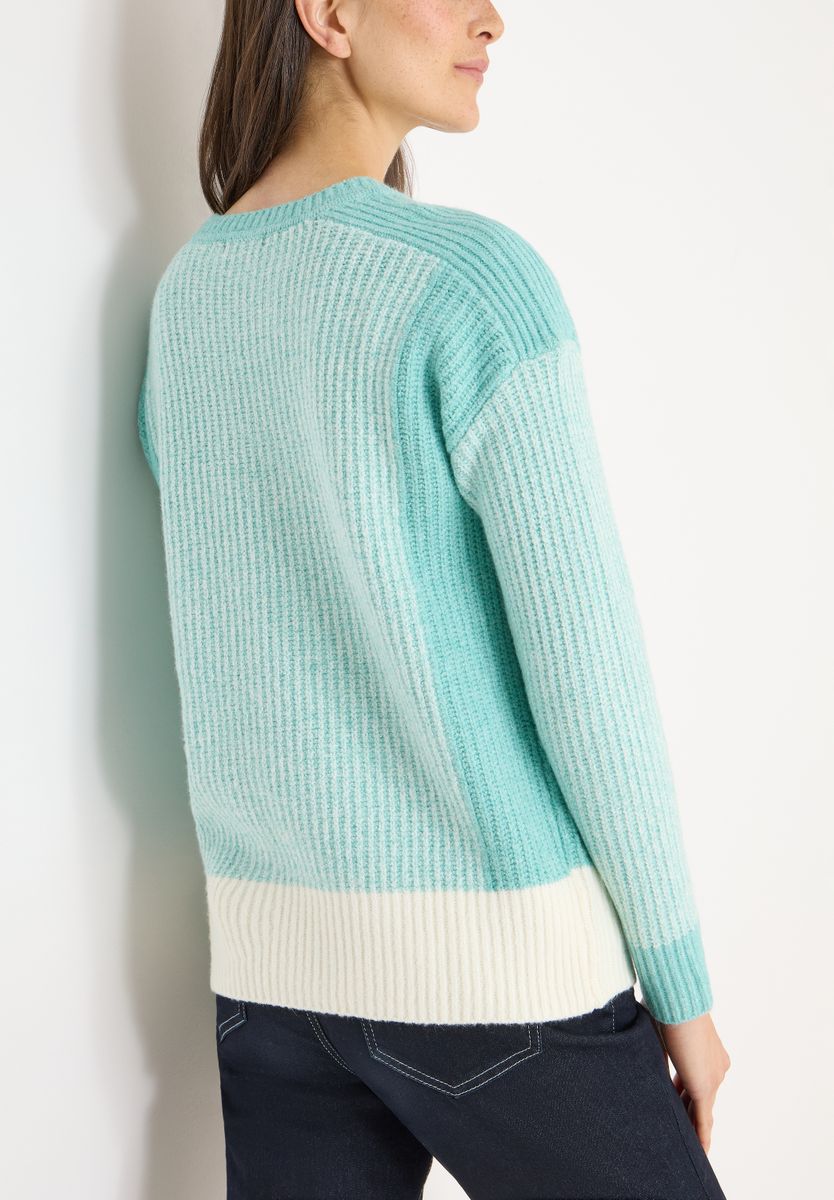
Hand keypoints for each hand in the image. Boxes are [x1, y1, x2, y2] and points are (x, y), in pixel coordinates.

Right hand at [648, 1009, 730, 1153]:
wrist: (678, 1003)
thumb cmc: (667, 1006)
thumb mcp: (661, 1029)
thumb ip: (656, 1042)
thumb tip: (635, 1034)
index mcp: (710, 1052)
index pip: (695, 1079)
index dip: (683, 1093)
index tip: (674, 1101)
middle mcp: (717, 1068)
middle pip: (699, 1097)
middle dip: (687, 1112)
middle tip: (678, 1128)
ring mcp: (713, 1079)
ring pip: (702, 1111)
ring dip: (692, 1126)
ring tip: (686, 1143)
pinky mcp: (705, 1089)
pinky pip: (703, 1120)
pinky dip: (701, 1135)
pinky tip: (700, 1150)